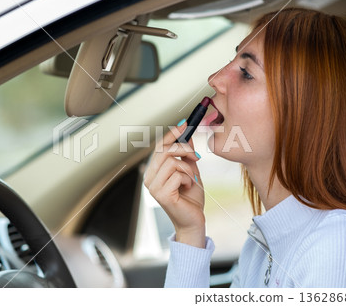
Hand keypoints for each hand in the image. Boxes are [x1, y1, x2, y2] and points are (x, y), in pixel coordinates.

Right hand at [144, 121, 205, 247]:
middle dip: (184, 150)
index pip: (159, 146)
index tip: (185, 124)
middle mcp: (149, 178)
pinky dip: (188, 179)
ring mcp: (153, 187)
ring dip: (188, 169)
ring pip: (172, 162)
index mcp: (153, 171)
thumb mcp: (190, 170)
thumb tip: (187, 133)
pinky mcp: (162, 195)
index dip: (172, 133)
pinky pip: (177, 175)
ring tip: (191, 179)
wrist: (194, 221)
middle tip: (196, 157)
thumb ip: (185, 154)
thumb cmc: (191, 198)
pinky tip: (188, 188)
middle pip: (164, 151)